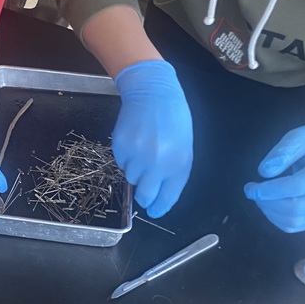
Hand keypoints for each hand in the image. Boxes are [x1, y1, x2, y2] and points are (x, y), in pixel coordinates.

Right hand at [112, 59, 192, 217]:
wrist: (154, 93)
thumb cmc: (173, 119)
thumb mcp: (183, 147)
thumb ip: (174, 171)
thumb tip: (160, 193)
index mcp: (179, 165)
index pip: (167, 197)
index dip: (158, 207)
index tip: (154, 210)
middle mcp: (158, 164)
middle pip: (145, 194)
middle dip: (144, 195)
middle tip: (143, 189)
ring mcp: (138, 155)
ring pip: (131, 177)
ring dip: (135, 170)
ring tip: (143, 150)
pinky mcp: (121, 146)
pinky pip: (121, 162)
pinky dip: (126, 156)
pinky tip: (135, 141)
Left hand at [244, 119, 304, 232]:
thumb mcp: (299, 137)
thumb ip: (282, 152)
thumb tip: (264, 172)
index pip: (298, 187)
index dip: (271, 190)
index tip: (251, 188)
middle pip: (296, 209)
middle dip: (268, 202)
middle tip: (253, 191)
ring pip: (295, 221)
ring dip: (270, 212)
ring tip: (261, 196)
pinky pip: (297, 225)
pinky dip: (278, 218)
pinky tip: (271, 204)